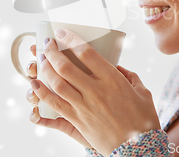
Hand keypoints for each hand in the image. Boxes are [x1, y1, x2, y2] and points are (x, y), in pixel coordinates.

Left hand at [30, 28, 160, 156]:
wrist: (138, 149)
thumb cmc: (144, 120)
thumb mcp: (143, 92)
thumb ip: (129, 76)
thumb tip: (118, 67)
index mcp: (113, 79)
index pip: (87, 53)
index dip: (71, 40)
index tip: (62, 33)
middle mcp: (96, 91)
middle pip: (66, 67)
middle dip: (52, 52)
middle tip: (47, 44)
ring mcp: (85, 107)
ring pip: (57, 84)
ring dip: (45, 70)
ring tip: (40, 60)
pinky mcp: (78, 121)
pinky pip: (55, 105)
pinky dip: (42, 93)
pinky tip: (35, 84)